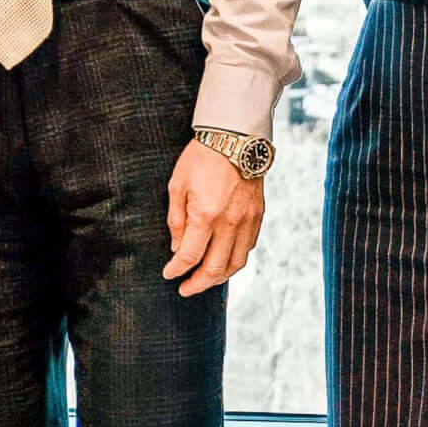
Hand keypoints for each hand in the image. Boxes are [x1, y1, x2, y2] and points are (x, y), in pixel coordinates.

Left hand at [161, 143, 263, 297]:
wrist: (236, 138)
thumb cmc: (201, 158)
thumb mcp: (177, 185)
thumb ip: (176, 219)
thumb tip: (177, 247)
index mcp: (205, 215)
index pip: (189, 256)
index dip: (177, 270)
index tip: (169, 275)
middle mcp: (229, 223)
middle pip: (214, 268)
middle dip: (197, 283)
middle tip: (185, 289)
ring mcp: (247, 221)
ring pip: (236, 263)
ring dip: (219, 278)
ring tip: (204, 280)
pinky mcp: (258, 216)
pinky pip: (248, 248)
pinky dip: (235, 261)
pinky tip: (224, 262)